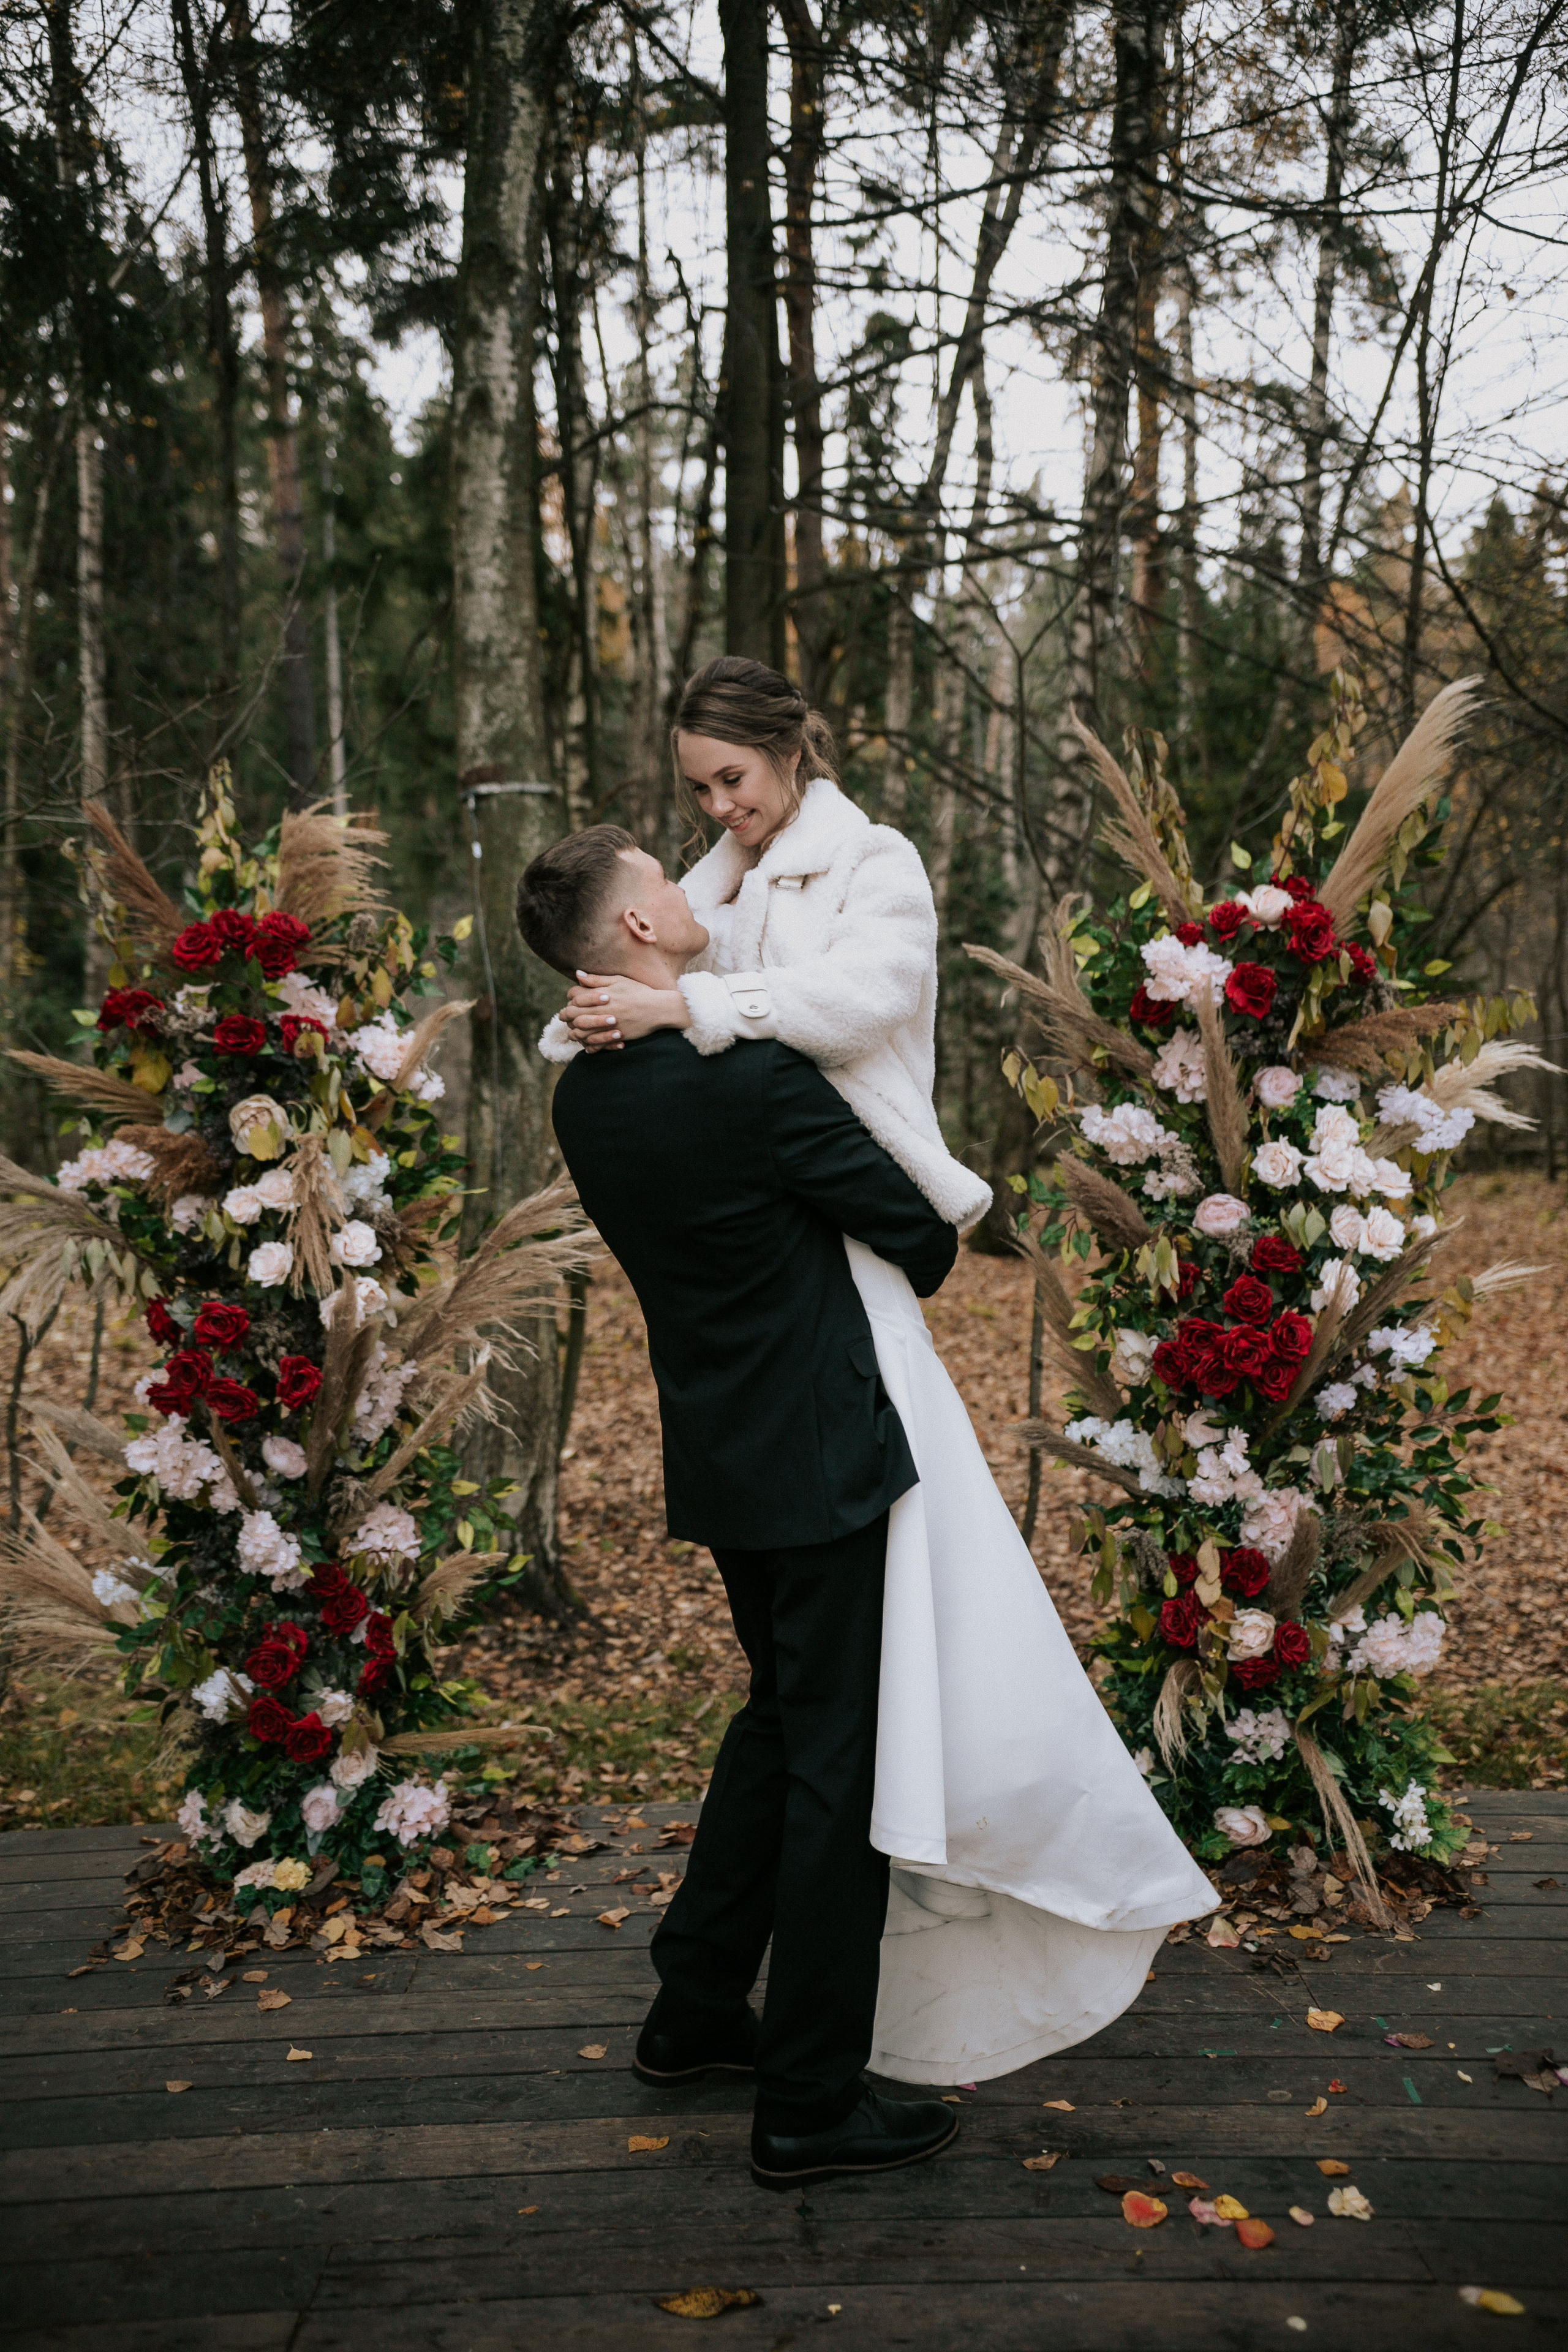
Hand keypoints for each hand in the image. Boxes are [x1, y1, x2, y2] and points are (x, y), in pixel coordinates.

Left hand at [561, 972, 690, 1051]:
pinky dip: (588, 1045)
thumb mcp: (619, 980)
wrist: (659, 1009)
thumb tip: (577, 974)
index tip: (571, 1001)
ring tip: (573, 1032)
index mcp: (601, 994)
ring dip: (574, 1032)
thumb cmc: (639, 992)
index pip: (574, 996)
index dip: (570, 999)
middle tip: (565, 1016)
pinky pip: (595, 1044)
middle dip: (566, 1015)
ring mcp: (608, 1025)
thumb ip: (597, 979)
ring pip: (580, 1032)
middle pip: (573, 1014)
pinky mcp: (615, 1036)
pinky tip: (586, 1044)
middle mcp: (602, 1010)